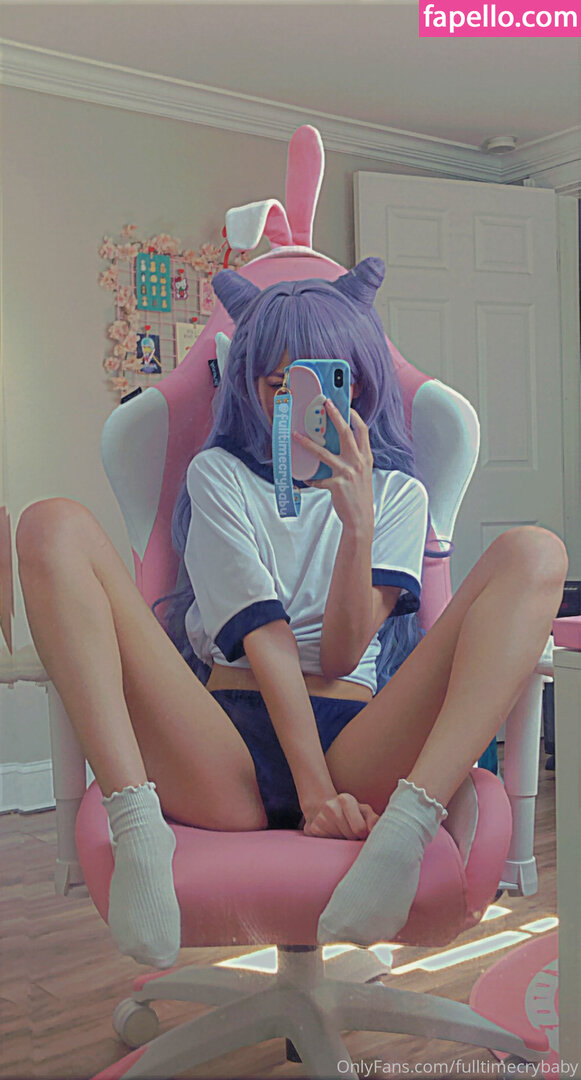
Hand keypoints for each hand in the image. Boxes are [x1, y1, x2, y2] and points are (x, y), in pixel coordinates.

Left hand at [293, 402, 373, 532]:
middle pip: (346, 433)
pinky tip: (304, 478)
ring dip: (308, 443)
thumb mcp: (363, 474)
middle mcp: (358, 462)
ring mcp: (347, 473)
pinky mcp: (336, 484)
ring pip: (324, 453)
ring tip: (296, 435)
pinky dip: (310, 479)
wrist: (361, 518)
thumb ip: (355, 460)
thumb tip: (340, 448)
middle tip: (325, 403)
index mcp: (365, 458)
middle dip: (335, 416)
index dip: (354, 417)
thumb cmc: (360, 495)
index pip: (362, 431)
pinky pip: (318, 479)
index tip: (346, 407)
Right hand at [302, 791, 378, 839]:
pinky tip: (331, 836)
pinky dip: (332, 844)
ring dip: (343, 842)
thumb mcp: (363, 811)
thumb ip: (373, 819)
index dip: (363, 835)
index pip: (360, 828)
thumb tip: (373, 831)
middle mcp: (330, 806)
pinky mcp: (311, 829)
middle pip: (349, 836)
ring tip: (341, 834)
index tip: (362, 833)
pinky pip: (327, 845)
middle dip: (353, 839)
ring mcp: (319, 818)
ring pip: (338, 841)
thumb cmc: (349, 812)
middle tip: (352, 834)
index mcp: (346, 799)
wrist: (322, 807)